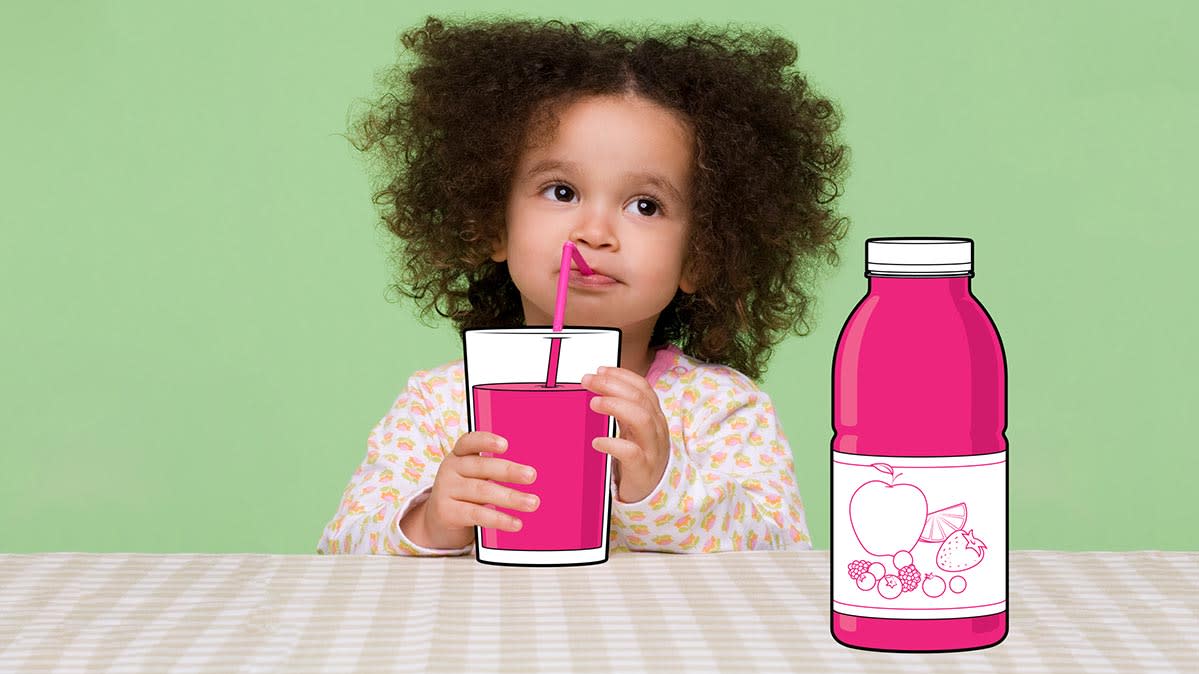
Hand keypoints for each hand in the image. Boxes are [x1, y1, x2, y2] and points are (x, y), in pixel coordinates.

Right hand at [399, 431, 538, 548]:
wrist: (439, 517)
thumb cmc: (466, 491)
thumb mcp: (475, 475)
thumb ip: (494, 470)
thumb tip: (528, 474)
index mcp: (459, 454)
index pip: (469, 442)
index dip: (486, 441)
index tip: (505, 444)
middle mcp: (450, 469)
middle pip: (481, 467)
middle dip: (509, 471)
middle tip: (531, 475)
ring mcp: (446, 490)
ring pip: (482, 492)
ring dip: (511, 498)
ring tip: (532, 502)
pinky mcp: (446, 512)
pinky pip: (476, 514)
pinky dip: (499, 519)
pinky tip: (515, 523)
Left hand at [581, 366, 669, 503]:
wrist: (651, 492)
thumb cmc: (637, 457)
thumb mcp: (632, 430)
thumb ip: (620, 410)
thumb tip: (596, 387)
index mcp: (653, 416)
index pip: (642, 387)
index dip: (621, 375)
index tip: (599, 370)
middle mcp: (656, 429)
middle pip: (640, 398)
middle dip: (613, 385)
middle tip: (588, 382)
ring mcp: (652, 449)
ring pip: (643, 420)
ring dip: (617, 406)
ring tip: (594, 404)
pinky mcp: (644, 469)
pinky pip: (632, 454)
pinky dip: (613, 444)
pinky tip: (597, 442)